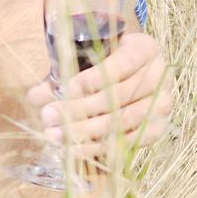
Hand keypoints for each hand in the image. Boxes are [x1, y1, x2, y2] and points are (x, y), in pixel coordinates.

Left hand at [27, 30, 174, 159]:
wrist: (131, 76)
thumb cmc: (103, 63)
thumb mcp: (85, 60)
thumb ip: (61, 75)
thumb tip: (34, 97)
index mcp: (144, 49)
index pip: (121, 65)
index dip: (92, 79)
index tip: (65, 89)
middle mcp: (159, 76)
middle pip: (119, 96)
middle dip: (80, 109)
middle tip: (48, 116)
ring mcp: (162, 104)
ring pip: (123, 122)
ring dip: (86, 131)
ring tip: (55, 135)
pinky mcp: (158, 129)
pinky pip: (129, 142)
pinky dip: (99, 147)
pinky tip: (74, 149)